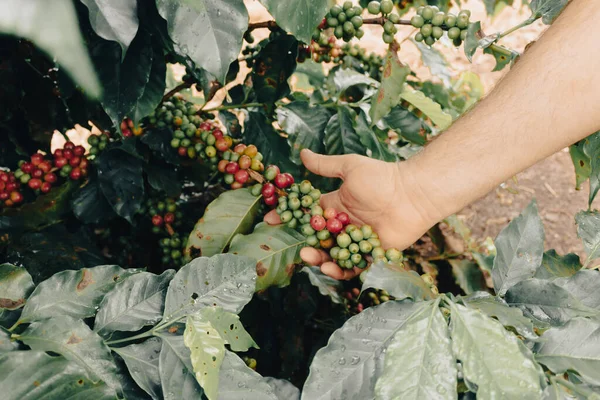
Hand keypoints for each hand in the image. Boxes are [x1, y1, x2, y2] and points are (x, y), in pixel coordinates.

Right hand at [264, 149, 440, 279]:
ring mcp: (356, 241)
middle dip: (303, 243)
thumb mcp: (350, 168)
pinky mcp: (370, 255)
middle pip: (317, 238)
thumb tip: (303, 153)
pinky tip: (329, 268)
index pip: (308, 213)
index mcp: (336, 204)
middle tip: (294, 246)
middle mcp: (343, 224)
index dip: (290, 217)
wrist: (412, 194)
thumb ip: (325, 165)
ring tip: (309, 257)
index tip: (270, 219)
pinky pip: (352, 267)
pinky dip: (340, 270)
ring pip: (331, 255)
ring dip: (318, 258)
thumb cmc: (382, 177)